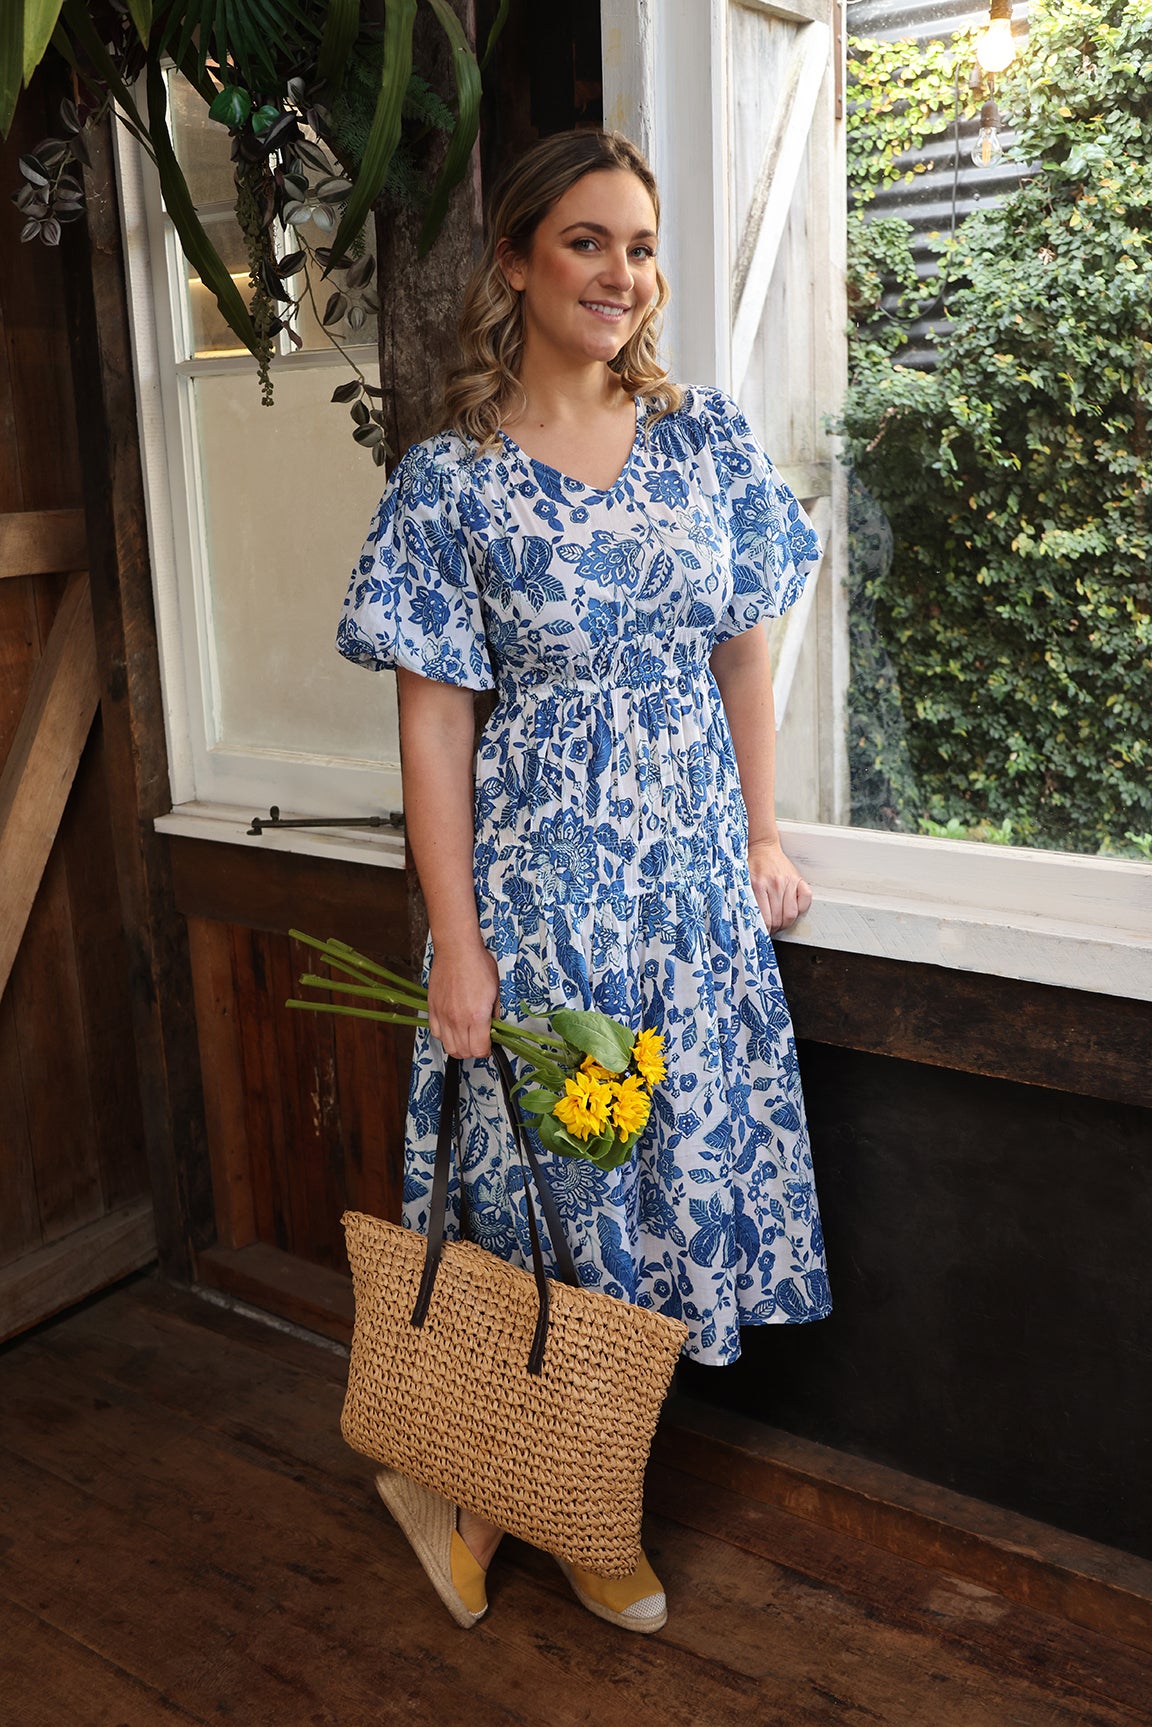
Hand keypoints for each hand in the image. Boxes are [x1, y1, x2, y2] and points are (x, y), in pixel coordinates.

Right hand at [427, 942, 500, 1057]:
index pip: (480, 1050)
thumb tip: (496, 1027)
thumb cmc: (478, 964)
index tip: (489, 1044)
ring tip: (466, 1037)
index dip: (487, 1050)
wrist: (457, 950)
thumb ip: (495, 1013)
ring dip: (459, 1047)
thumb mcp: (496, 990)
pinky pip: (436, 1033)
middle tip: (479, 1041)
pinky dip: (445, 1036)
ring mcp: (443, 1015)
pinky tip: (452, 1028)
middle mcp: (458, 1020)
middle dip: (474, 1051)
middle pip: (464, 1052)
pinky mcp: (432, 1009)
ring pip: (448, 1047)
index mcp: (477, 1016)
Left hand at [748, 838, 812, 934]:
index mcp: (758, 886)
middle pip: (779, 919)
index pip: (766, 919)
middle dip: (775, 928)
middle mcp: (775, 885)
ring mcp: (788, 882)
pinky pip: (806, 900)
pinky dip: (801, 908)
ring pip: (792, 914)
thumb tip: (749, 922)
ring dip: (786, 922)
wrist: (762, 846)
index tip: (762, 932)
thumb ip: (745, 901)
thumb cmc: (751, 865)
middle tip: (770, 928)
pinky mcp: (798, 879)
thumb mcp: (742, 882)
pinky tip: (791, 908)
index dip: (765, 930)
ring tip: (780, 921)